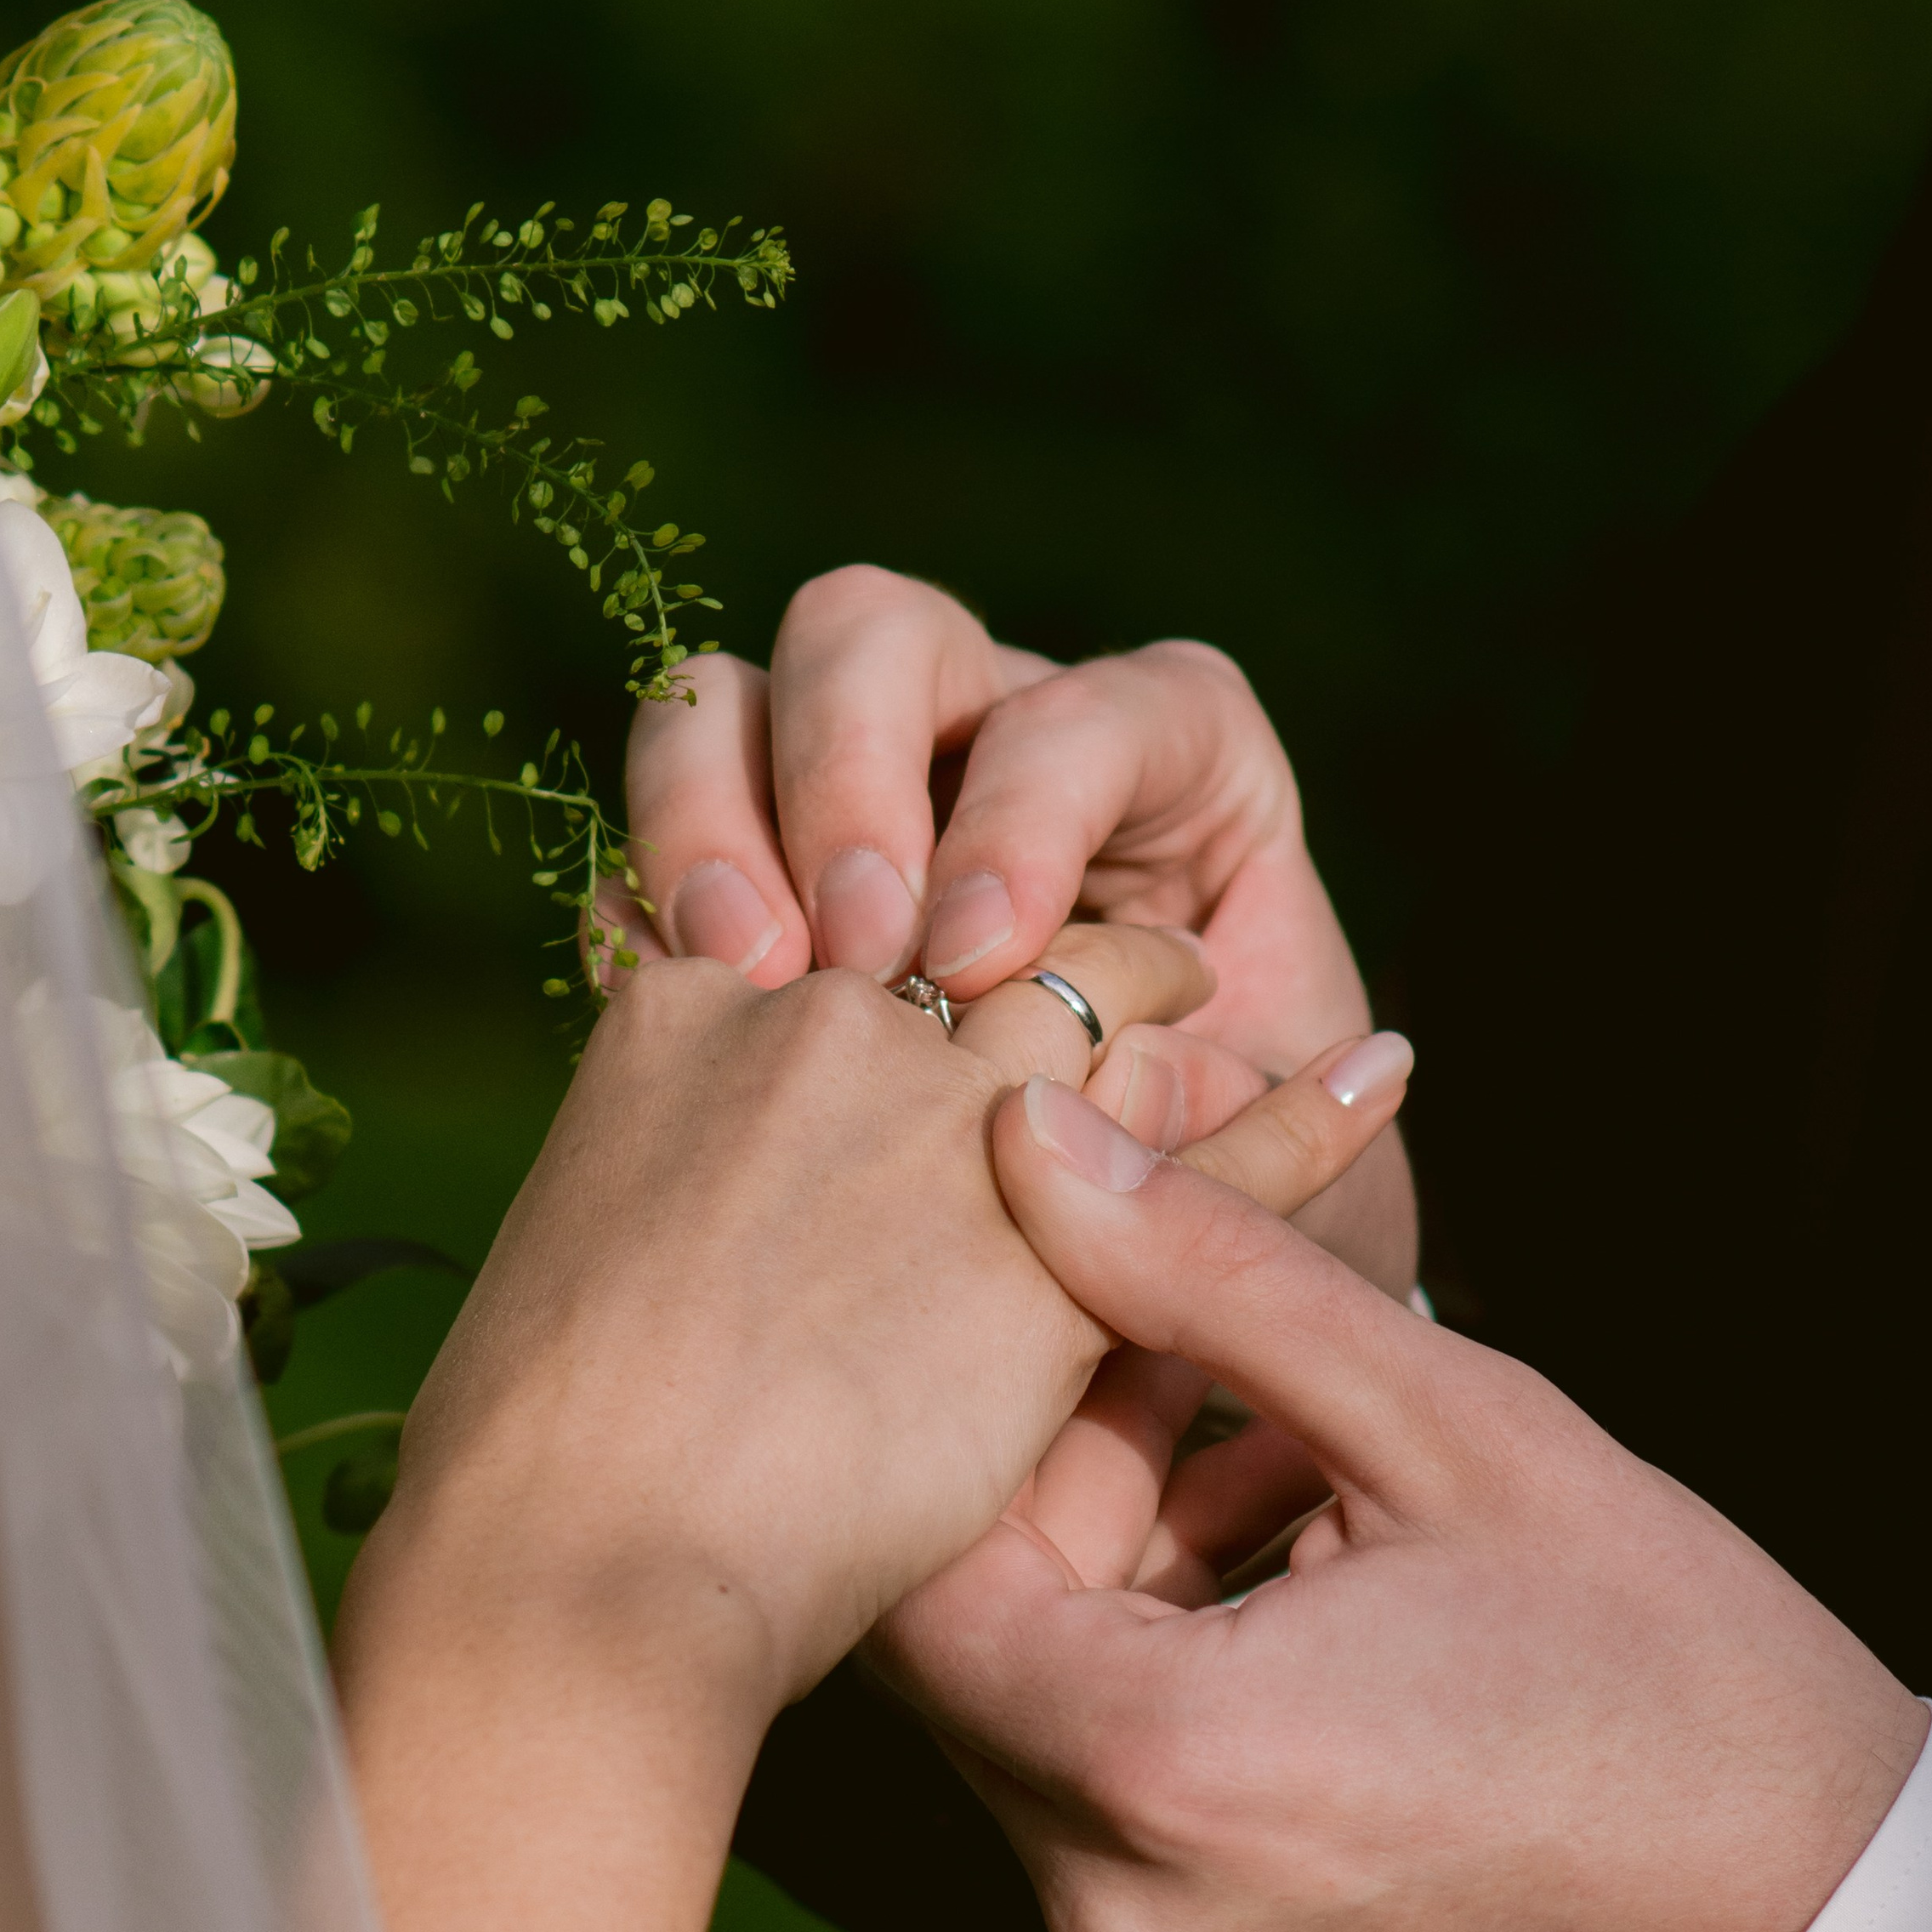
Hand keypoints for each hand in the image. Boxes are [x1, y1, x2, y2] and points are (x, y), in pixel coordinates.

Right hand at [615, 570, 1417, 1296]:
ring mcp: (851, 798)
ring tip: (745, 986)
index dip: (1024, 818)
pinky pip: (651, 843)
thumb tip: (1127, 1081)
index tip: (982, 962)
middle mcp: (997, 734)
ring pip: (729, 702)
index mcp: (1171, 759)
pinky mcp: (745, 890)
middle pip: (879, 638)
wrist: (1130, 1293)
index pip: (1086, 718)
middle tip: (856, 957)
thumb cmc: (1239, 1211)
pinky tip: (667, 1008)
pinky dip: (643, 909)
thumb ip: (1225, 1132)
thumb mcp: (1288, 1196)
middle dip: (845, 777)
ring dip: (712, 824)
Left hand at [874, 1094, 1927, 1931]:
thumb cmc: (1672, 1671)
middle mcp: (1107, 1912)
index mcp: (1161, 1772)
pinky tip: (1304, 1593)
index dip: (999, 1415)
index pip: (925, 1563)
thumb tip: (1032, 1130)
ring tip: (1290, 1470)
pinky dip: (1165, 1688)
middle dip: (1070, 1485)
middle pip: (970, 1647)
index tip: (1118, 1319)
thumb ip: (1211, 1273)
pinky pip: (1106, 1813)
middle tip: (1207, 1369)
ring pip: (1037, 1724)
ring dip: (1124, 1577)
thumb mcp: (1451, 1429)